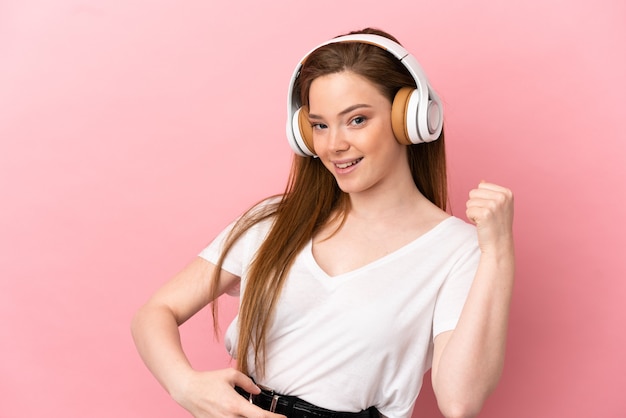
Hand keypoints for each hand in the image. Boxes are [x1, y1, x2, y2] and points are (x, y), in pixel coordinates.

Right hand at [171, 368, 285, 417]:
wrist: (187, 390)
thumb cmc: (207, 381)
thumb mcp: (230, 374)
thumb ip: (247, 382)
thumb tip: (257, 391)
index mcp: (235, 404)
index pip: (260, 416)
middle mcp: (229, 417)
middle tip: (271, 416)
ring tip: (257, 414)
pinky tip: (241, 415)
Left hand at [465, 182, 513, 255]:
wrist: (499, 245)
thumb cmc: (497, 225)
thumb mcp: (498, 206)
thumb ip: (491, 192)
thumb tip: (482, 181)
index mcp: (507, 192)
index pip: (481, 185)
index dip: (482, 198)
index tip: (491, 210)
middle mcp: (502, 197)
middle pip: (473, 192)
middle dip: (476, 205)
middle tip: (486, 216)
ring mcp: (494, 205)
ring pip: (469, 202)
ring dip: (473, 212)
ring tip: (484, 220)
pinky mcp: (485, 214)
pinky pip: (468, 211)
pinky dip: (471, 218)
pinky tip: (481, 225)